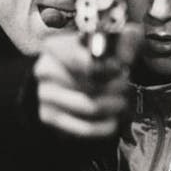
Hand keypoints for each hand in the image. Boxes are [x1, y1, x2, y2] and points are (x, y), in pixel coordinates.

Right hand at [33, 23, 142, 137]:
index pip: (87, 62)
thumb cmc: (92, 57)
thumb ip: (124, 41)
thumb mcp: (110, 41)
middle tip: (124, 84)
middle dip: (117, 87)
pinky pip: (85, 128)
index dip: (110, 68)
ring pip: (92, 108)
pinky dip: (106, 125)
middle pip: (92, 85)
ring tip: (120, 100)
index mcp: (57, 46)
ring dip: (114, 106)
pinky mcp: (49, 117)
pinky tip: (112, 118)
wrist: (67, 77)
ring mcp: (45, 95)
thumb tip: (125, 58)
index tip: (121, 69)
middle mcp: (46, 69)